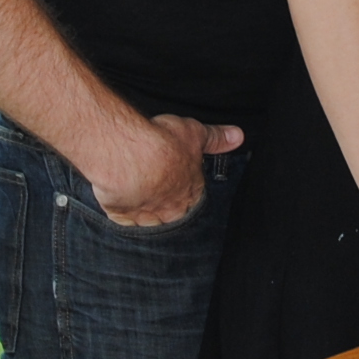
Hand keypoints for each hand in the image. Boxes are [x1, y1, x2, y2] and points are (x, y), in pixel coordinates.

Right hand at [93, 112, 240, 228]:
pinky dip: (124, 217)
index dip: (186, 189)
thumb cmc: (162, 144)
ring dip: (147, 215)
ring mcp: (145, 216)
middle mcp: (171, 210)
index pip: (193, 198)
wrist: (129, 157)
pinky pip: (125, 223)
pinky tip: (121, 206)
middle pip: (174, 216)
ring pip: (150, 224)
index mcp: (191, 193)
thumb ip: (215, 138)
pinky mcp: (122, 217)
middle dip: (169, 208)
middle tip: (159, 193)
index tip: (179, 180)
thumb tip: (238, 136)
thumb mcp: (194, 134)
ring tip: (140, 202)